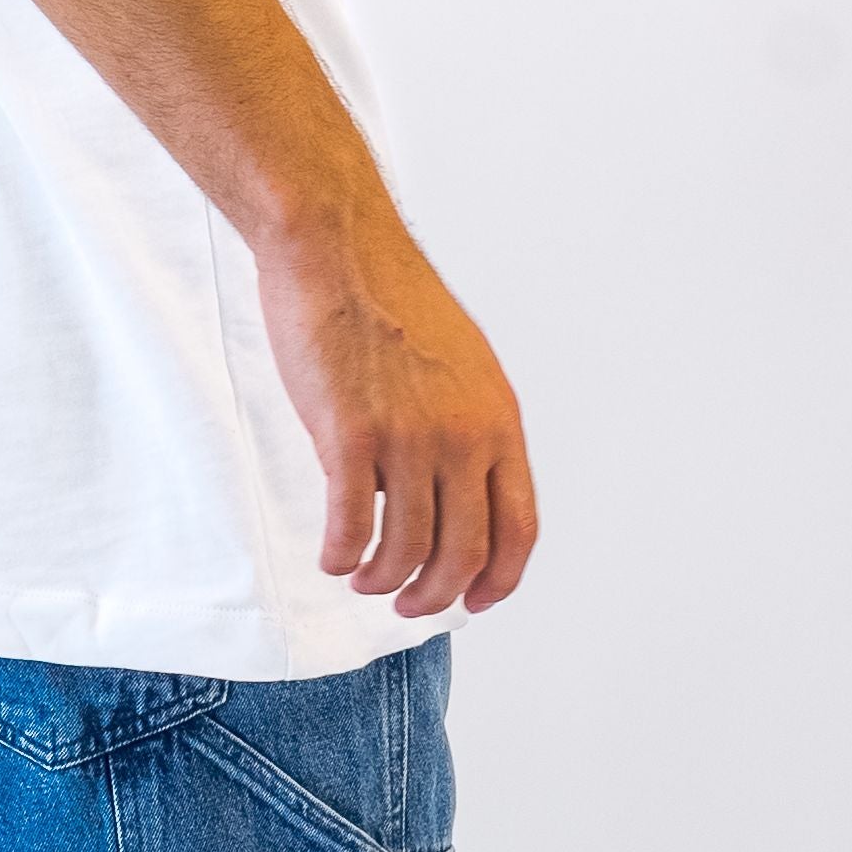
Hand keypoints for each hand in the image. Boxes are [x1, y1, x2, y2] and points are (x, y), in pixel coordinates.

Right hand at [254, 197, 538, 615]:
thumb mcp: (459, 366)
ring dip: (382, 580)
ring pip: (407, 549)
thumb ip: (464, 428)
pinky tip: (332, 557)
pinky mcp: (350, 433)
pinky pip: (350, 524)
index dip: (499, 579)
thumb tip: (445, 491)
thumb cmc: (389, 300)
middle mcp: (464, 435)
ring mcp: (409, 436)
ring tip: (361, 579)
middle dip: (434, 593)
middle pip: (465, 552)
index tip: (473, 601)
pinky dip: (341, 555)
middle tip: (405, 604)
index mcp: (498, 419)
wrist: (337, 247)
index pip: (519, 527)